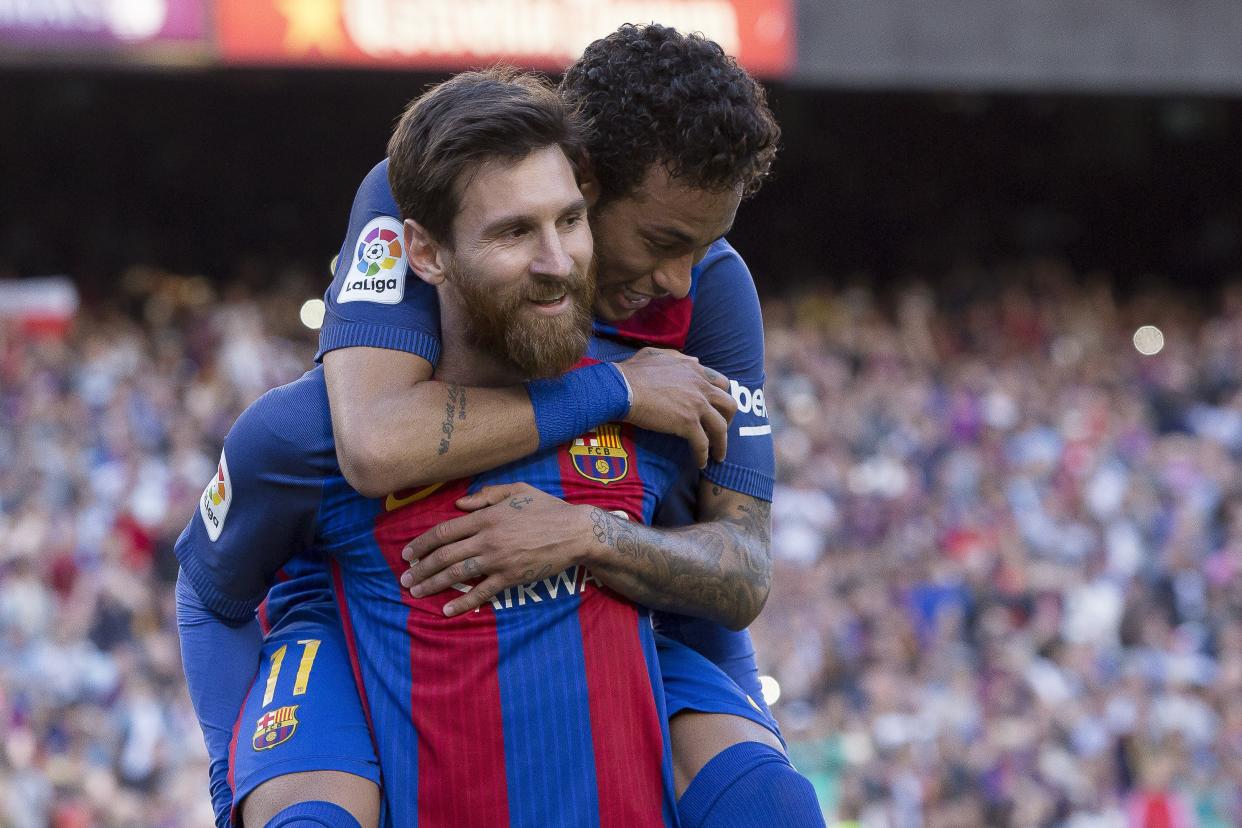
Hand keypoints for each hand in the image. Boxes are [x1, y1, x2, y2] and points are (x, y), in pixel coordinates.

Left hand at [400, 483, 592, 615]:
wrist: (575, 532)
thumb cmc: (547, 508)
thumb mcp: (517, 490)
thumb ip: (486, 495)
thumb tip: (458, 505)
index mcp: (486, 516)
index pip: (444, 530)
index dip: (422, 543)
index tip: (408, 553)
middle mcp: (487, 538)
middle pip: (445, 554)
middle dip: (421, 567)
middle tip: (405, 578)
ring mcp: (498, 559)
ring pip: (457, 574)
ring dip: (433, 584)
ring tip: (416, 592)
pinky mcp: (511, 577)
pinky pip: (482, 592)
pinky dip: (463, 603)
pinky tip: (446, 610)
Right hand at [616, 347, 736, 467]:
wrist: (621, 388)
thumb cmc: (632, 372)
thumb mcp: (657, 354)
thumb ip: (678, 357)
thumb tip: (695, 361)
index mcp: (694, 369)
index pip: (720, 383)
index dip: (720, 397)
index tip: (715, 408)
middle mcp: (700, 386)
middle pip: (729, 404)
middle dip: (728, 419)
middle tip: (720, 430)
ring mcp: (696, 405)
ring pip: (721, 427)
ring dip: (722, 443)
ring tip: (718, 454)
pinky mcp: (688, 423)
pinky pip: (703, 444)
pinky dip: (703, 455)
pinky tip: (701, 463)